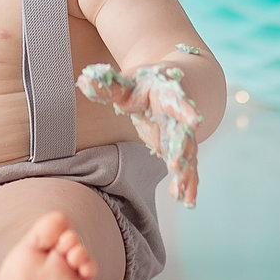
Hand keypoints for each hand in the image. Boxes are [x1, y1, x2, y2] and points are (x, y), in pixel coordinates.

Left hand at [79, 62, 201, 207]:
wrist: (166, 84)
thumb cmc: (143, 84)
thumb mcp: (126, 83)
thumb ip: (108, 85)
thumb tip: (85, 79)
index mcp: (168, 95)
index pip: (177, 103)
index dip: (185, 111)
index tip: (194, 121)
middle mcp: (179, 117)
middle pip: (183, 134)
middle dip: (181, 150)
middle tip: (175, 166)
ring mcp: (182, 134)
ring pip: (188, 155)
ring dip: (186, 174)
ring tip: (181, 194)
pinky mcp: (180, 149)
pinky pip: (187, 167)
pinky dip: (188, 183)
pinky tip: (186, 200)